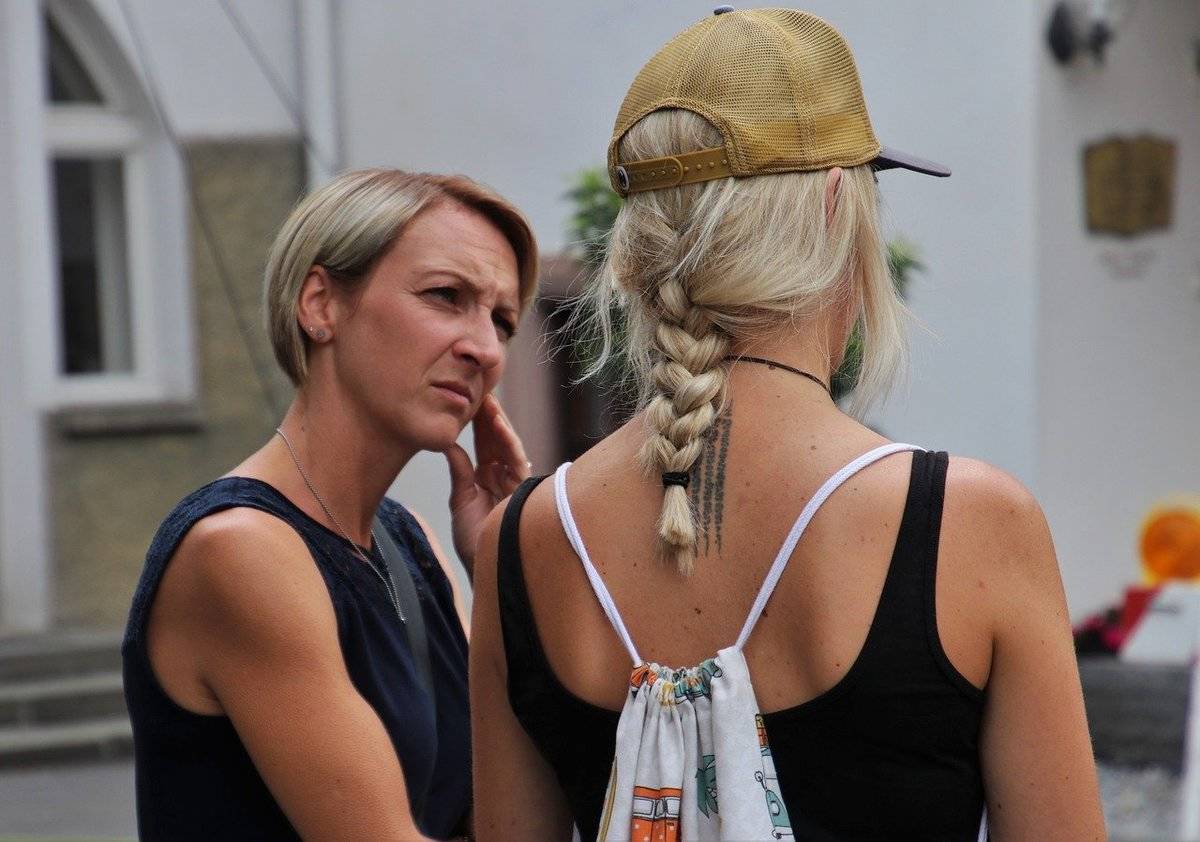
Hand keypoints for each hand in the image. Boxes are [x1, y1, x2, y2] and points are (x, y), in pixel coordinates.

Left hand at [444, 394, 530, 574]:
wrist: (485, 567)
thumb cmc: (474, 541)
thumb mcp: (460, 500)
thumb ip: (459, 471)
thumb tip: (450, 444)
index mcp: (488, 477)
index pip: (484, 442)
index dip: (478, 421)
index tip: (470, 399)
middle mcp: (503, 476)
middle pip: (497, 439)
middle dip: (489, 415)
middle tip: (480, 389)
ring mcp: (514, 482)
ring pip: (508, 445)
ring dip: (498, 422)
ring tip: (488, 400)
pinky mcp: (523, 490)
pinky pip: (517, 460)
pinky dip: (508, 441)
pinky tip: (498, 424)